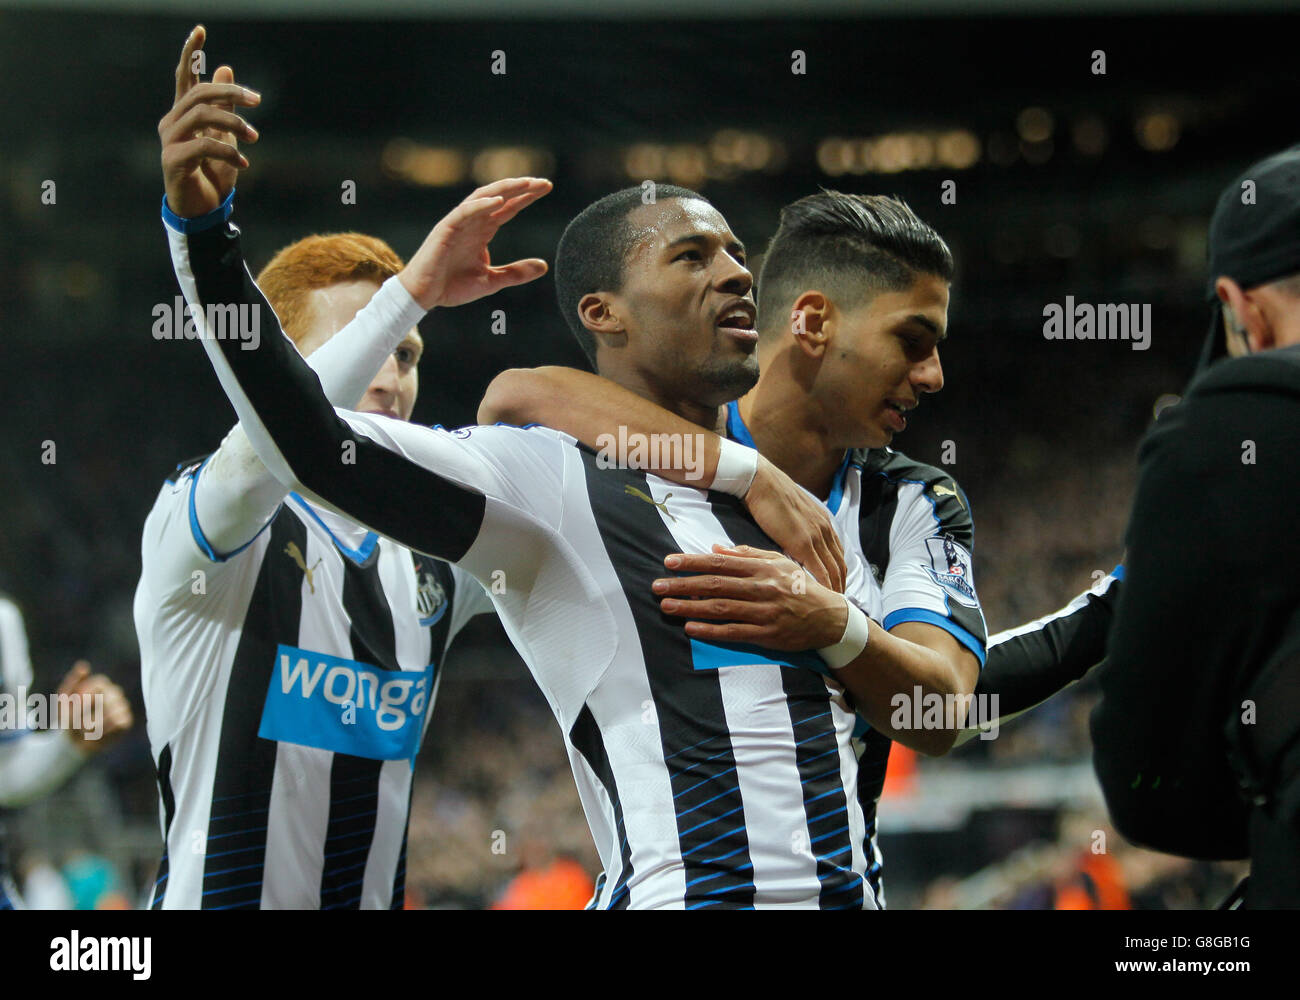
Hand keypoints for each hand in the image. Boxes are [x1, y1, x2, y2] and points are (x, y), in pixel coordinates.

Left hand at [57, 661, 133, 754]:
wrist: (73, 741)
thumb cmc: (68, 717)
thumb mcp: (64, 698)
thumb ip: (72, 681)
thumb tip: (84, 665)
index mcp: (100, 684)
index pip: (99, 682)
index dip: (86, 693)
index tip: (75, 703)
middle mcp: (115, 693)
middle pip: (107, 696)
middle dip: (91, 710)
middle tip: (78, 720)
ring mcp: (122, 706)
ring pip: (113, 710)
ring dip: (95, 722)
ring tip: (86, 729)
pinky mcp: (126, 721)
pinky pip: (118, 722)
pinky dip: (105, 729)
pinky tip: (98, 733)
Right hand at [158, 25, 260, 217]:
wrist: (202, 212)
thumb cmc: (213, 175)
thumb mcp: (226, 137)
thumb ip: (225, 107)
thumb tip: (225, 68)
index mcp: (183, 115)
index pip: (184, 77)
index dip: (190, 53)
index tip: (201, 30)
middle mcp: (171, 122)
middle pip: (199, 94)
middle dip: (230, 93)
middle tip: (258, 100)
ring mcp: (169, 141)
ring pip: (202, 116)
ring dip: (234, 124)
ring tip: (255, 138)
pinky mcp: (173, 160)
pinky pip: (204, 145)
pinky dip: (229, 151)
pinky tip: (245, 163)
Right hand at [398, 177, 551, 309]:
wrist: (423, 296)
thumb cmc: (452, 286)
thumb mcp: (492, 281)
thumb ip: (516, 273)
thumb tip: (544, 266)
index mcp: (482, 231)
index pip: (508, 207)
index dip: (526, 196)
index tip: (546, 187)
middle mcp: (472, 222)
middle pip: (500, 197)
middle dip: (522, 187)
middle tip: (544, 182)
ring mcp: (459, 223)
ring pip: (483, 197)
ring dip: (505, 189)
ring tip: (525, 183)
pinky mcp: (446, 229)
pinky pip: (465, 211)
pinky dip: (481, 205)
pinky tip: (499, 201)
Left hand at [653, 544, 847, 650]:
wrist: (830, 618)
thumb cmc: (800, 587)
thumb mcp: (778, 563)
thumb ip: (747, 555)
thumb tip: (716, 549)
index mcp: (762, 568)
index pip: (720, 563)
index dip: (692, 562)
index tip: (669, 562)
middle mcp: (761, 588)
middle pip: (715, 585)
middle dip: (683, 585)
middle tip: (657, 587)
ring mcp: (764, 612)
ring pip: (721, 608)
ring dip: (690, 608)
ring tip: (667, 607)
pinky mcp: (767, 635)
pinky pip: (734, 632)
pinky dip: (711, 631)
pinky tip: (691, 628)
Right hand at [743, 455, 845, 592]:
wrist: (762, 482)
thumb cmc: (770, 495)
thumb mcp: (792, 513)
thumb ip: (798, 529)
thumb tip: (794, 544)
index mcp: (823, 522)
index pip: (837, 553)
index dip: (839, 571)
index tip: (838, 586)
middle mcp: (825, 530)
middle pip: (840, 564)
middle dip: (842, 584)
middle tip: (839, 602)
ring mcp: (816, 536)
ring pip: (834, 569)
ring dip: (836, 588)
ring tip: (833, 604)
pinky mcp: (803, 543)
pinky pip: (820, 570)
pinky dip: (824, 585)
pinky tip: (822, 597)